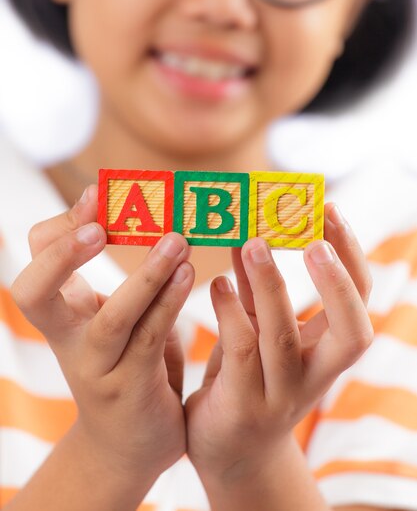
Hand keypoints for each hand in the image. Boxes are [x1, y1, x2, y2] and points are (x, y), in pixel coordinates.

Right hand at [11, 186, 194, 482]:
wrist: (131, 444)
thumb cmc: (131, 366)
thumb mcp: (123, 320)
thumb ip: (134, 282)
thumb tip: (164, 222)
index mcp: (63, 314)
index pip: (36, 262)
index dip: (59, 228)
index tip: (96, 196)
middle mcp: (68, 339)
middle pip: (35, 293)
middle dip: (61, 255)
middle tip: (97, 227)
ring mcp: (95, 368)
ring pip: (110, 319)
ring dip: (144, 276)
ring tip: (176, 241)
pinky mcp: (128, 390)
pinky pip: (148, 340)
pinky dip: (168, 303)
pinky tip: (188, 275)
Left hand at [185, 202, 372, 482]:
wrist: (231, 450)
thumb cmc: (249, 377)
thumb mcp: (262, 331)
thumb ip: (257, 290)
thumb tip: (247, 232)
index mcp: (326, 352)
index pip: (361, 304)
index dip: (351, 258)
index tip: (330, 212)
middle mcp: (314, 376)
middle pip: (349, 333)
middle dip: (334, 283)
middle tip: (310, 238)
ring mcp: (280, 395)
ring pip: (282, 339)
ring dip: (269, 286)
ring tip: (249, 243)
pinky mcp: (242, 406)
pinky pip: (239, 353)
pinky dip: (228, 313)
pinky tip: (216, 284)